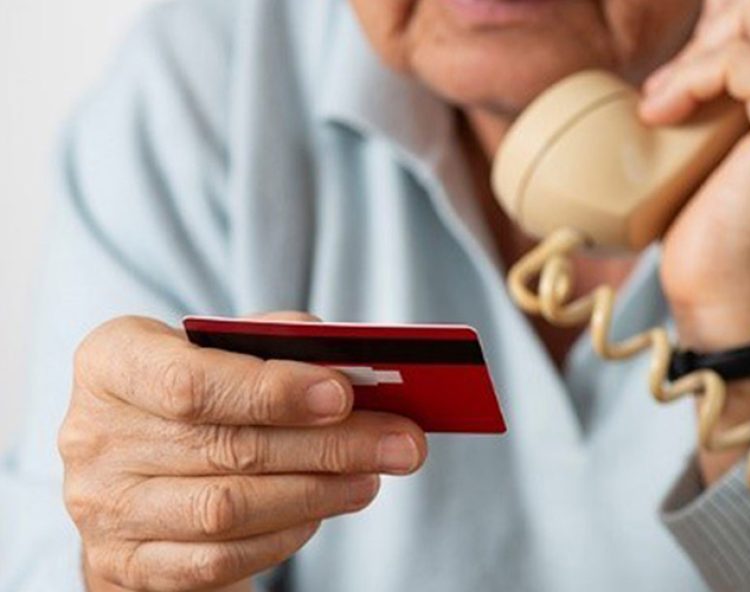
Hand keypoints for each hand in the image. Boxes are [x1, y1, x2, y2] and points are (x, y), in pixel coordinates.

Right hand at [59, 314, 426, 591]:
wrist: (145, 461)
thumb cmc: (201, 391)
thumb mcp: (223, 349)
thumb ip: (274, 342)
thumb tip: (349, 361)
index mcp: (113, 361)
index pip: (190, 381)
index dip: (271, 389)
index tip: (344, 394)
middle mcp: (92, 434)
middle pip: (226, 447)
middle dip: (329, 446)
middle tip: (401, 442)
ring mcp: (102, 506)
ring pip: (227, 509)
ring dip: (317, 493)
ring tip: (373, 475)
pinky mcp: (122, 563)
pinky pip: (216, 560)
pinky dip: (282, 536)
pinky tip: (323, 508)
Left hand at [640, 0, 749, 349]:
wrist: (732, 291)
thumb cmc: (726, 213)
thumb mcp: (739, 119)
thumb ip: (747, 64)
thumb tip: (717, 8)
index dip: (746, 9)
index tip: (702, 49)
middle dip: (720, 20)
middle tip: (681, 81)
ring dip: (700, 48)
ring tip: (669, 100)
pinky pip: (740, 56)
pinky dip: (687, 79)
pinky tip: (661, 113)